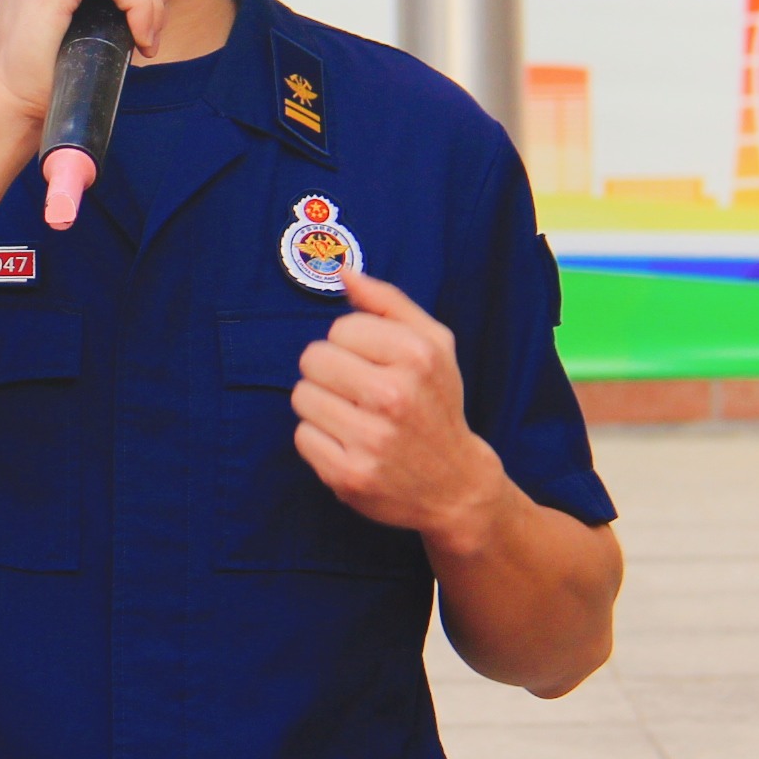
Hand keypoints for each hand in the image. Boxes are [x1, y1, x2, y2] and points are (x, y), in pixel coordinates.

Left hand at [291, 269, 514, 555]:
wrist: (456, 485)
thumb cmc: (438, 405)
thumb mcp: (433, 345)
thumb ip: (388, 302)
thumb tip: (343, 273)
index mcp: (417, 356)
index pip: (340, 328)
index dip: (352, 344)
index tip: (374, 364)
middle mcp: (393, 396)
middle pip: (313, 359)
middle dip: (330, 372)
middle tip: (357, 392)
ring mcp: (370, 439)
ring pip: (302, 396)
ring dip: (321, 405)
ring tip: (353, 417)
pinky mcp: (349, 475)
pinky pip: (303, 437)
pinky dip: (320, 439)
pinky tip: (349, 443)